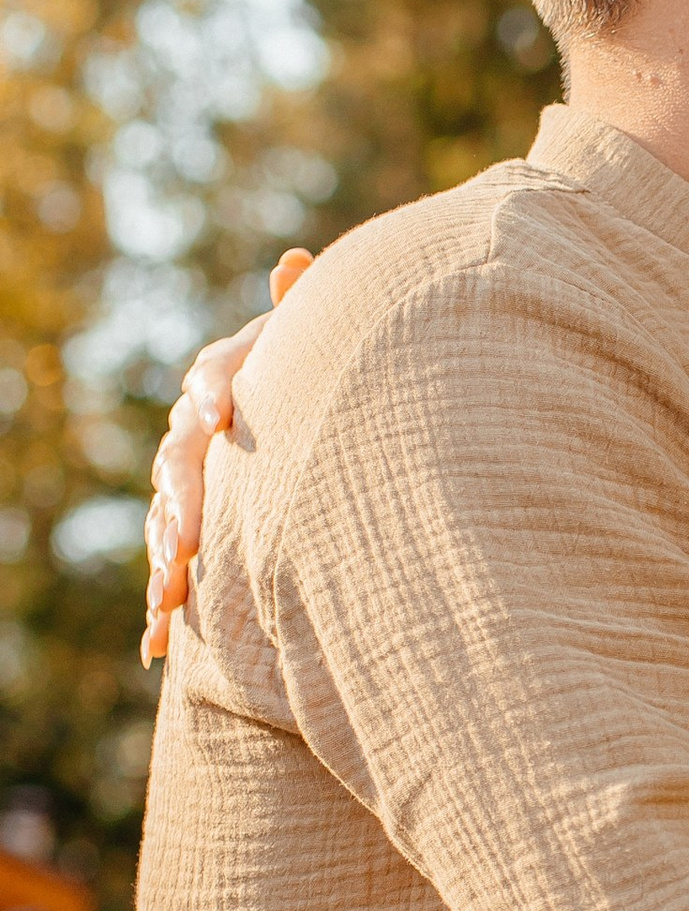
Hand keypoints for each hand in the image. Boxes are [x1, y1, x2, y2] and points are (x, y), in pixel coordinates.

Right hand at [141, 250, 313, 657]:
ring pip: (164, 523)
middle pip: (177, 462)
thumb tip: (294, 261)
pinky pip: (168, 571)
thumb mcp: (311, 345)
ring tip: (168, 597)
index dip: (213, 388)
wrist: (285, 430)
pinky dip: (163, 609)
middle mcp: (192, 435)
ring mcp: (184, 487)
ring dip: (164, 563)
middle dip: (178, 500)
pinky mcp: (188, 535)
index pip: (210, 377)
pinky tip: (157, 649)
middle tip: (186, 536)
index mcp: (224, 382)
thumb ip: (302, 310)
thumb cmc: (307, 378)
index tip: (223, 411)